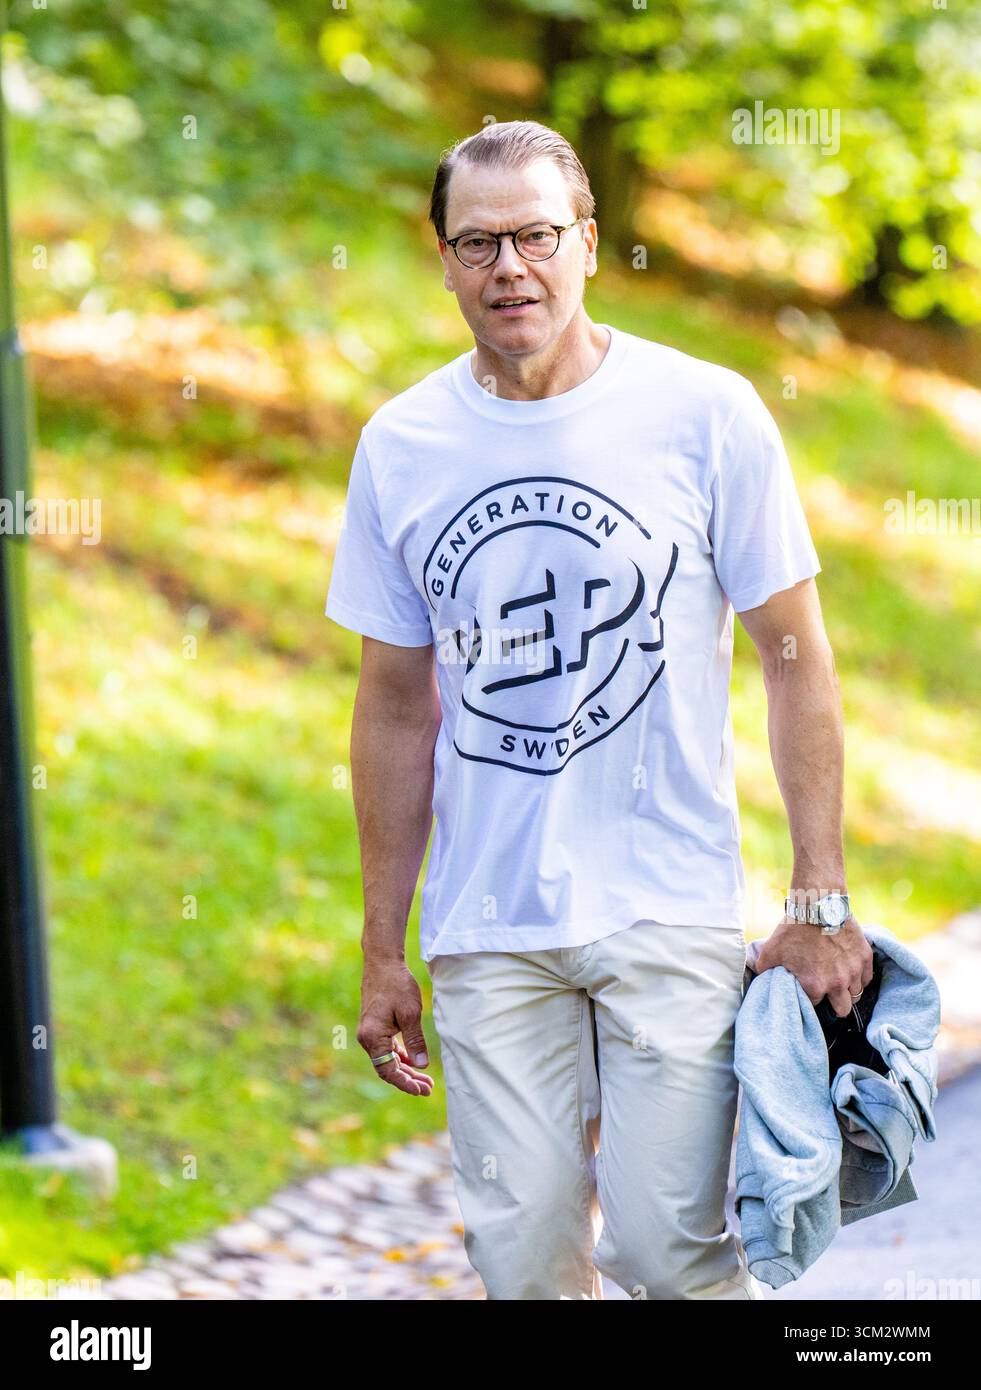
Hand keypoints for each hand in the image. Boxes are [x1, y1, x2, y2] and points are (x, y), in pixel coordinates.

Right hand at [357, 956, 434, 1096]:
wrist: (383, 963)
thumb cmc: (396, 985)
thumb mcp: (410, 1013)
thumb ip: (415, 1041)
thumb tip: (421, 1065)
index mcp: (373, 1037)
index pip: (388, 1070)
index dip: (405, 1083)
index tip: (422, 1090)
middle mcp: (367, 1038)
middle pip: (387, 1068)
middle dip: (408, 1079)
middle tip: (428, 1088)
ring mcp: (370, 1033)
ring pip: (388, 1059)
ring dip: (406, 1069)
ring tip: (426, 1079)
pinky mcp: (375, 1027)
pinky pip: (387, 1048)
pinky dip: (401, 1056)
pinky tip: (414, 1062)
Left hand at [752, 914, 873, 1017]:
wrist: (818, 904)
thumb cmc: (793, 928)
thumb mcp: (771, 951)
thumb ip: (763, 969)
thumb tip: (758, 977)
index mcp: (815, 986)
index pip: (814, 1005)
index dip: (810, 998)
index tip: (807, 990)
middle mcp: (838, 983)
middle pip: (842, 1009)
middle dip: (835, 1005)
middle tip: (829, 995)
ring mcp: (854, 971)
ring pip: (856, 994)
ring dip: (848, 991)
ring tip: (839, 981)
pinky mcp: (865, 957)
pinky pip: (867, 978)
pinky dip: (860, 977)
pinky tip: (850, 971)